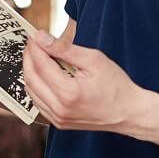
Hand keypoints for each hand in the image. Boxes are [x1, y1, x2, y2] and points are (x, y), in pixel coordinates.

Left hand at [22, 31, 149, 131]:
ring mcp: (58, 118)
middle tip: (33, 43)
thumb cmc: (116, 86)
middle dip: (29, 57)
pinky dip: (36, 85)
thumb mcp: (94, 60)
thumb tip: (41, 38)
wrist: (130, 113)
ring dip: (30, 71)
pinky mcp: (58, 122)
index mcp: (68, 93)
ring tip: (38, 56)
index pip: (40, 65)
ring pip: (30, 90)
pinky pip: (38, 101)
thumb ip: (65, 49)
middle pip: (30, 77)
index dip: (35, 47)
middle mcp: (60, 109)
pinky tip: (43, 74)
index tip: (34, 35)